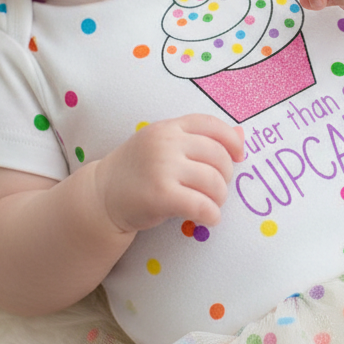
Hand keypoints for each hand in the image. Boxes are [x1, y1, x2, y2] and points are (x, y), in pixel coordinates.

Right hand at [95, 114, 244, 233]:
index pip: (211, 124)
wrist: (101, 195)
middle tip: (217, 189)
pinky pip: (201, 205)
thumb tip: (242, 134)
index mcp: (168, 127)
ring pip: (213, 181)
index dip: (232, 141)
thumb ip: (199, 138)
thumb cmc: (138, 170)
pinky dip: (212, 215)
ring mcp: (162, 168)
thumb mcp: (164, 145)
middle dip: (226, 176)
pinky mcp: (160, 195)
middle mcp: (166, 143)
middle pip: (218, 156)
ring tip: (211, 204)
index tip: (239, 157)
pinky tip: (208, 218)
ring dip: (220, 198)